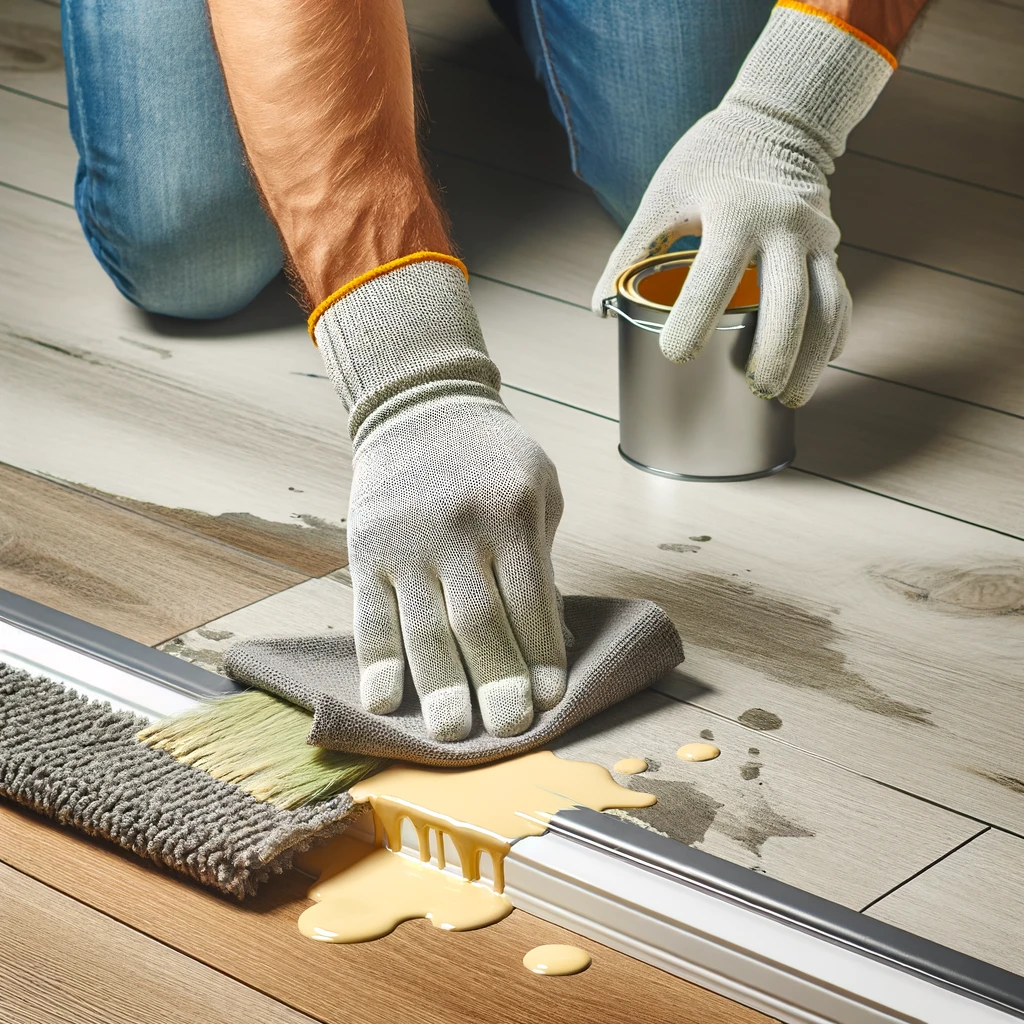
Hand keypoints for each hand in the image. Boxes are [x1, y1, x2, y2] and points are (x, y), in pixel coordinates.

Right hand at [348, 389, 566, 740]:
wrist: (420, 408)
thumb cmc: (493, 458)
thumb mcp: (538, 489)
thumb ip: (542, 560)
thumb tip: (549, 644)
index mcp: (509, 511)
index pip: (529, 600)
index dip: (539, 655)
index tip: (547, 701)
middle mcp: (457, 529)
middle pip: (478, 623)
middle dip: (496, 683)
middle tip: (507, 731)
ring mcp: (405, 542)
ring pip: (424, 629)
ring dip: (440, 688)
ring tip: (452, 735)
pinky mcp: (365, 551)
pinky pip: (370, 616)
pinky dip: (377, 663)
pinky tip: (385, 702)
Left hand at [592, 3, 892, 407]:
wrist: (776, 119)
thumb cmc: (707, 162)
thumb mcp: (663, 195)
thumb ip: (630, 250)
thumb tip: (599, 308)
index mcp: (735, 212)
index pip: (716, 276)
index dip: (695, 320)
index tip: (676, 355)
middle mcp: (784, 226)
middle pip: (789, 301)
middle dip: (775, 353)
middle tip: (755, 390)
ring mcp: (815, 238)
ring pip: (827, 306)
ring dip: (812, 358)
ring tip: (790, 398)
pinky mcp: (831, 249)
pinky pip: (841, 300)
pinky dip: (832, 338)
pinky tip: (817, 367)